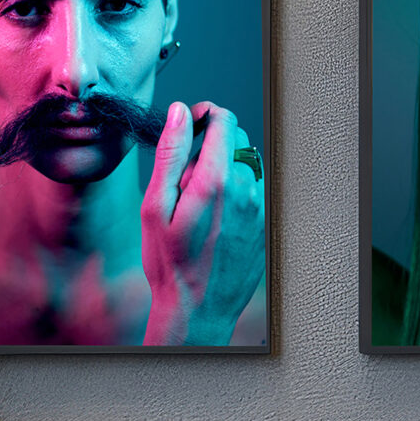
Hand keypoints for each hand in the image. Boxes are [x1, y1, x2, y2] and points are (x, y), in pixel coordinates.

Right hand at [141, 101, 266, 345]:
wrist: (198, 308)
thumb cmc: (169, 261)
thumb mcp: (155, 205)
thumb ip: (170, 153)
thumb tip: (179, 112)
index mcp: (216, 179)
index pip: (223, 120)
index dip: (204, 114)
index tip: (188, 126)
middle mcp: (246, 188)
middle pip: (237, 138)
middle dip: (212, 141)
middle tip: (184, 171)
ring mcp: (259, 206)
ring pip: (247, 163)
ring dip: (224, 166)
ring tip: (198, 197)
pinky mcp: (264, 222)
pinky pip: (253, 189)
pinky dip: (235, 189)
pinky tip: (213, 215)